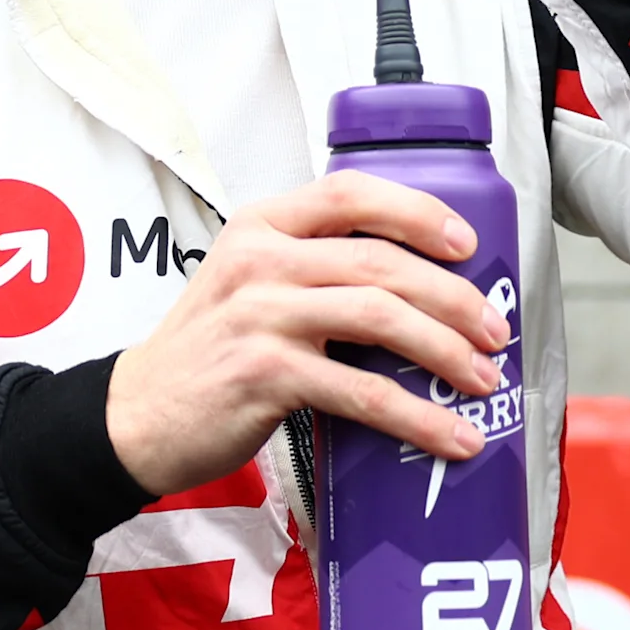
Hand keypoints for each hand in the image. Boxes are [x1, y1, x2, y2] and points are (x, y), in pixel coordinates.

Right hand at [104, 172, 510, 497]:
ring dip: (446, 352)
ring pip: (381, 317)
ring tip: (481, 380)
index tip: (467, 242)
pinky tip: (449, 436)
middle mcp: (260, 260)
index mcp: (260, 227)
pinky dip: (417, 417)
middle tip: (493, 330)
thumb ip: (310, 269)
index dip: (418, 211)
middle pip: (381, 260)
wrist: (136, 415)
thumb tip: (412, 288)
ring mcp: (260, 315)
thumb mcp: (246, 284)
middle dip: (453, 297)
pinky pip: (363, 391)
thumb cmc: (205, 353)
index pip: (350, 193)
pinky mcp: (266, 374)